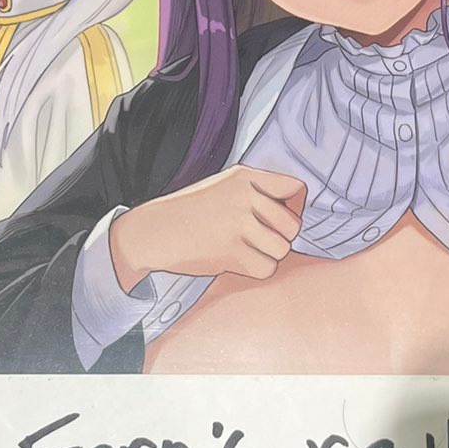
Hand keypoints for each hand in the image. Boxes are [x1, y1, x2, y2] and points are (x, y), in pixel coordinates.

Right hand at [109, 167, 305, 290]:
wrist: (153, 231)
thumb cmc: (190, 212)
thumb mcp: (222, 186)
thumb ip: (256, 191)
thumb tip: (295, 209)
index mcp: (244, 176)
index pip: (295, 188)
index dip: (294, 208)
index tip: (279, 218)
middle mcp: (244, 197)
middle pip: (293, 225)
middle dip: (281, 237)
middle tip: (260, 240)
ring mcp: (237, 224)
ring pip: (282, 249)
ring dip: (268, 255)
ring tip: (246, 250)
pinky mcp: (230, 252)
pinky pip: (266, 268)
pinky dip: (255, 270)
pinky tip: (238, 262)